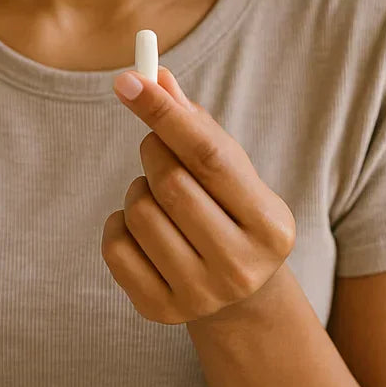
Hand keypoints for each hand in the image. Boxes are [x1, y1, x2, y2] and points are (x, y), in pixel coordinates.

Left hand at [102, 65, 296, 325]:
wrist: (237, 295)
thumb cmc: (231, 210)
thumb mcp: (229, 169)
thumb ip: (195, 124)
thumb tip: (155, 76)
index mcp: (270, 223)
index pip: (210, 157)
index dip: (165, 114)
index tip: (128, 80)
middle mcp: (241, 266)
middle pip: (171, 183)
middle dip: (153, 150)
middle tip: (155, 145)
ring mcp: (201, 295)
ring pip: (139, 212)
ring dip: (138, 188)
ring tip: (158, 195)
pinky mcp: (161, 310)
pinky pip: (115, 245)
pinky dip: (119, 222)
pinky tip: (143, 227)